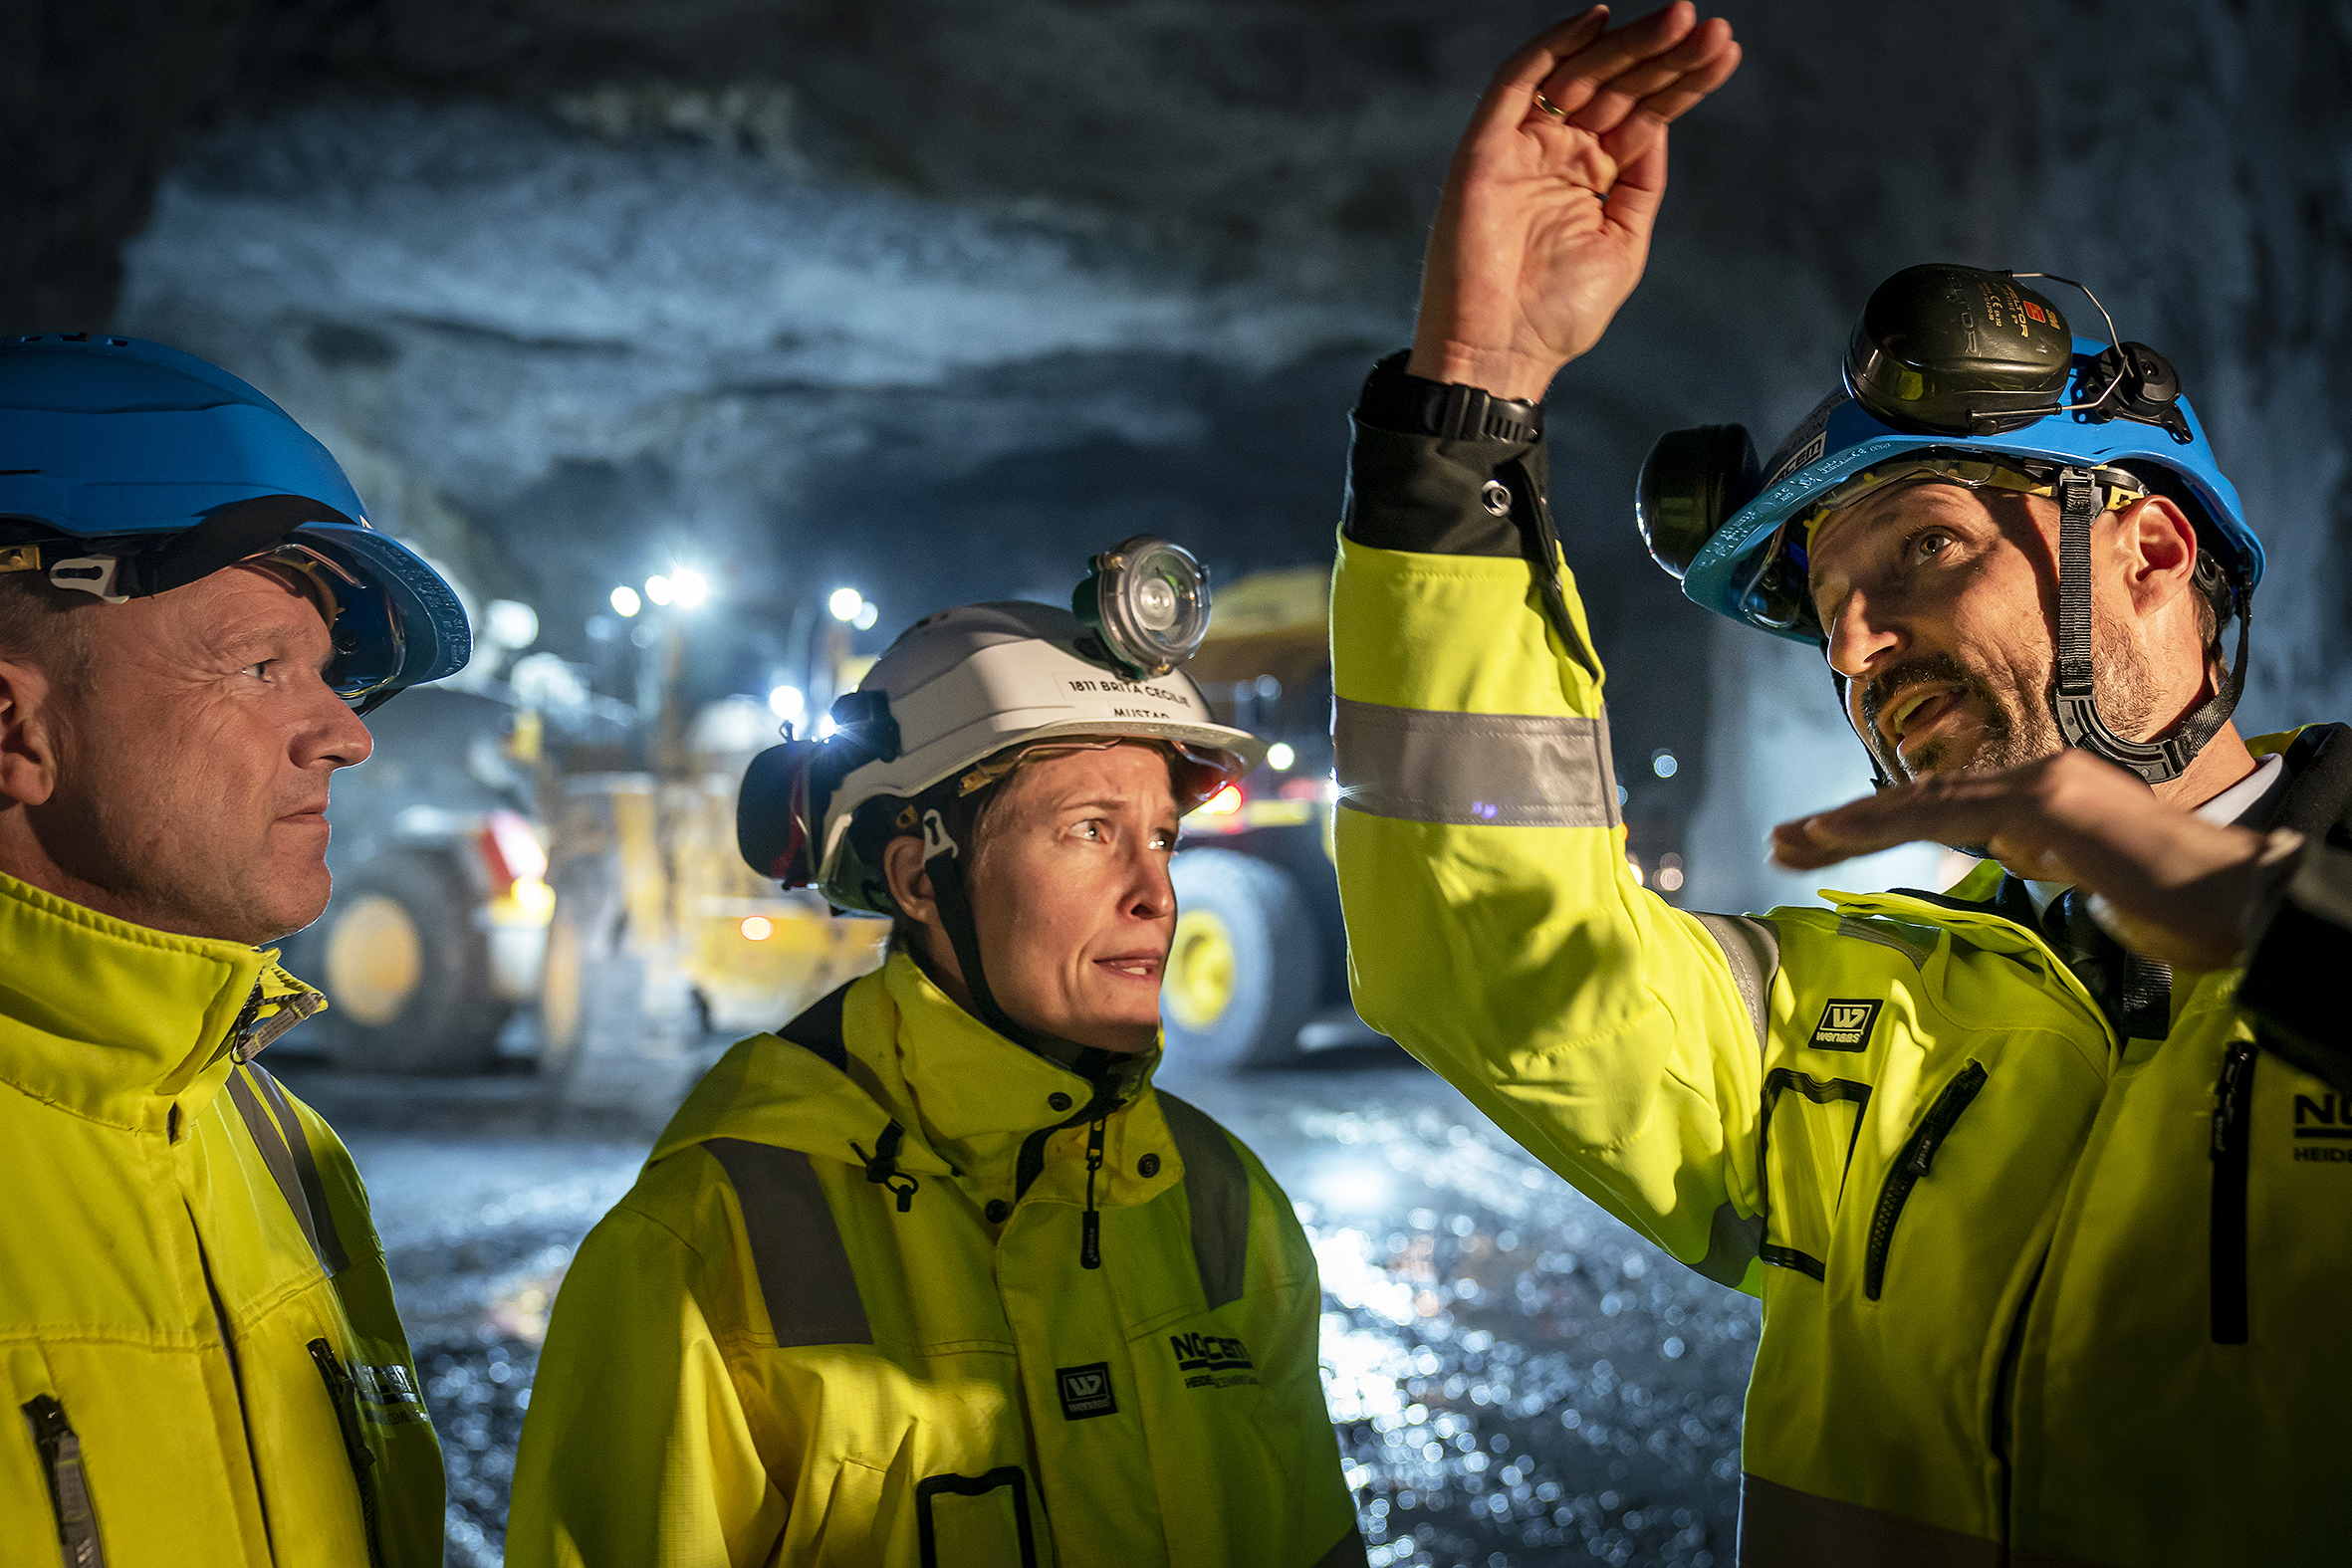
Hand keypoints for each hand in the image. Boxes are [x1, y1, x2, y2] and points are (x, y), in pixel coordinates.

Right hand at [1409, 3, 1741, 401]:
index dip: (1683, 81)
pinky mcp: (1486, 147)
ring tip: (1681, 19)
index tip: (1725, 53)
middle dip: (1665, 56)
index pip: (1643, 113)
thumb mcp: (1623, 242)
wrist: (1499, 352)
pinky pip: (1517, 82)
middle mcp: (1557, 153)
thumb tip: (1660, 123)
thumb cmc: (1555, 316)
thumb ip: (1641, 183)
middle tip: (1712, 28)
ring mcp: (1522, 147)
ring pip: (1579, 75)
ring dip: (1629, 44)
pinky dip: (1554, 45)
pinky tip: (1598, 19)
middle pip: (1618, 86)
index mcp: (1590, 175)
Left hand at [1768, 749, 2279, 969]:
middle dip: (1844, 824)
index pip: (1943, 808)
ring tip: (1791, 842)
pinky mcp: (2045, 805)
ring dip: (1848, 824)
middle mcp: (2037, 780)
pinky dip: (1886, 823)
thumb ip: (2045, 864)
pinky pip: (1948, 813)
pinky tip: (1839, 837)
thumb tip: (2014, 860)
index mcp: (2044, 798)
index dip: (1876, 824)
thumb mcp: (2091, 884)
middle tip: (1782, 842)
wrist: (2239, 900)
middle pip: (1919, 799)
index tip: (1819, 845)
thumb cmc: (2177, 904)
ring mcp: (2042, 786)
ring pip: (1922, 802)